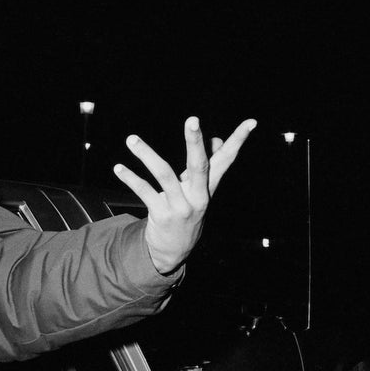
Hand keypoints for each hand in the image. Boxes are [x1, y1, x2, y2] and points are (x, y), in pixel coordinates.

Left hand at [113, 116, 256, 274]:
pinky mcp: (161, 215)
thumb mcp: (199, 192)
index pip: (227, 160)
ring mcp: (180, 207)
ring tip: (131, 139)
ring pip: (164, 175)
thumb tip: (215, 139)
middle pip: (199, 165)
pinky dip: (130, 178)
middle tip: (193, 119)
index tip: (251, 122)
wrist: (174, 251)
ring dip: (146, 155)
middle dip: (195, 142)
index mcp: (209, 187)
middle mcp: (198, 197)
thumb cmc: (186, 212)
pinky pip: (144, 192)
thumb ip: (206, 166)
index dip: (238, 140)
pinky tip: (119, 168)